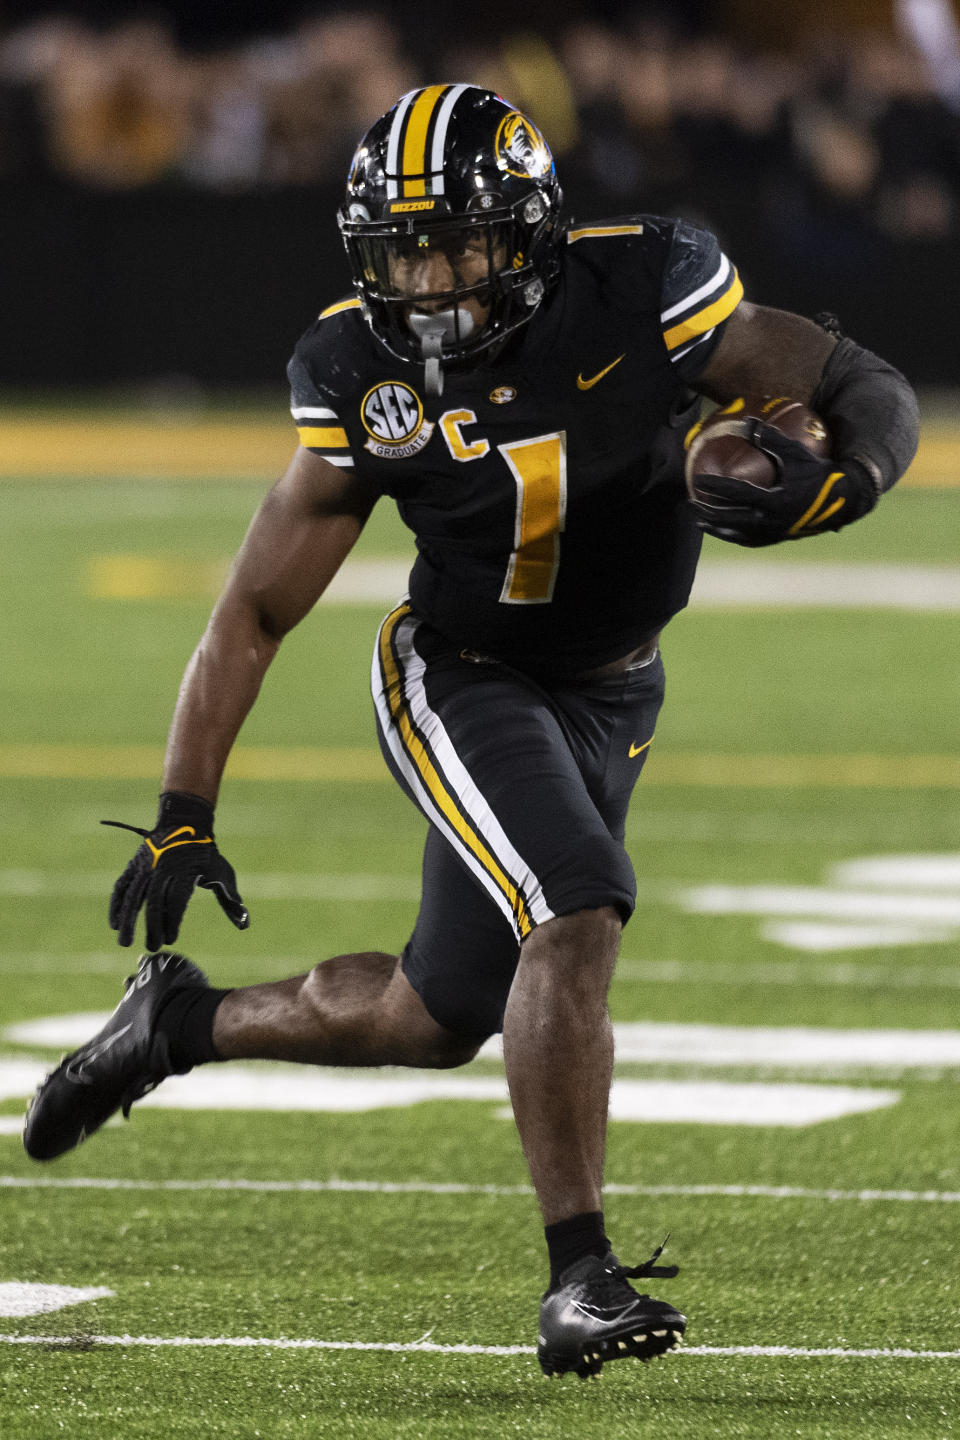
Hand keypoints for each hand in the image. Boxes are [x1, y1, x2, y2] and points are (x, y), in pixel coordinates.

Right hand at [103, 791, 248, 948]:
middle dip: (152, 925)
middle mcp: (163, 868)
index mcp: (185, 870)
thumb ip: (230, 899)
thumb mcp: (222, 872)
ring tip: (124, 942)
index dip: (173, 921)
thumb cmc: (206, 854)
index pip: (177, 899)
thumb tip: (244, 924)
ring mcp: (146, 866)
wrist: (184, 823)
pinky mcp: (134, 865)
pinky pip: (122, 886)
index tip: (171, 939)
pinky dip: (117, 904)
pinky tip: (115, 924)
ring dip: (128, 919)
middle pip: (154, 900)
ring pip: (134, 895)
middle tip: (152, 947)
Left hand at [688, 426, 876, 547]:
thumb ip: (772, 439)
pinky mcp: (778, 538)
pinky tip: (722, 531)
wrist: (843, 500)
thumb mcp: (797, 453)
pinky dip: (734, 536)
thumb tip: (749, 422)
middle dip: (709, 512)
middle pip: (732, 518)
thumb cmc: (819, 472)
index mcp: (776, 500)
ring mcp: (775, 532)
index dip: (716, 487)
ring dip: (717, 528)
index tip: (698, 480)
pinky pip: (750, 540)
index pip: (738, 493)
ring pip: (738, 534)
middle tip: (690, 503)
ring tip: (699, 522)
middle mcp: (773, 521)